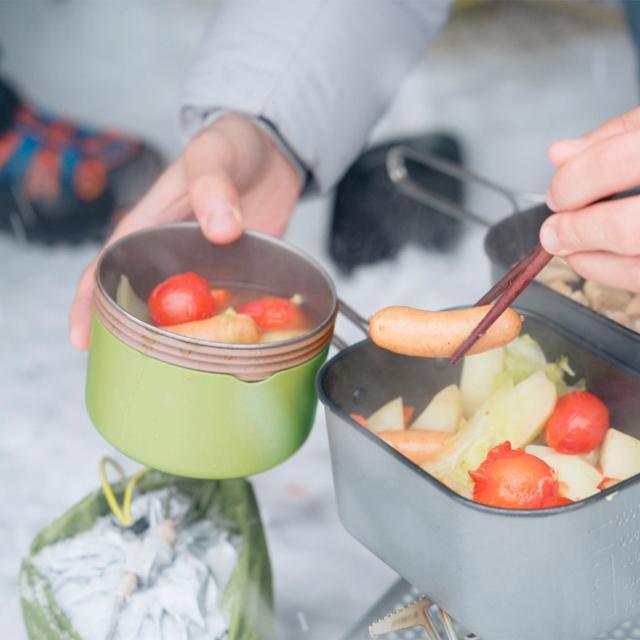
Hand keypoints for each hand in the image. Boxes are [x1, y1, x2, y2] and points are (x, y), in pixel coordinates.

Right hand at [69, 112, 301, 349]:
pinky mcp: (237, 273)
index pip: (107, 266)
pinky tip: (237, 347)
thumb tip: (220, 231)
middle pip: (143, 299)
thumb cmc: (231, 143)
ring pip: (186, 310)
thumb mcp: (214, 152)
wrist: (274, 151)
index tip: (81, 339)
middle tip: (138, 367)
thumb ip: (213, 186)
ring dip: (184, 335)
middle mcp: (173, 252)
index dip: (88, 303)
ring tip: (186, 367)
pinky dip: (229, 326)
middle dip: (135, 332)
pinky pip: (229, 305)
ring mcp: (206, 267)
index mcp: (150, 224)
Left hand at [540, 107, 639, 291]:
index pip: (617, 162)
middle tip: (553, 229)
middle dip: (576, 230)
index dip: (573, 181)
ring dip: (589, 257)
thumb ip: (618, 134)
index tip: (557, 192)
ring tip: (567, 245)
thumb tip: (561, 154)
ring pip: (636, 260)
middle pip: (626, 227)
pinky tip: (592, 258)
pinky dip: (610, 272)